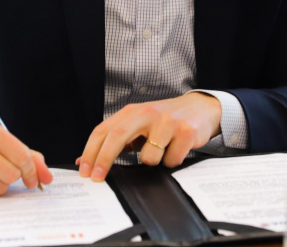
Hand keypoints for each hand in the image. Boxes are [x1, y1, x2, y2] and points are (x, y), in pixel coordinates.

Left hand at [77, 92, 221, 181]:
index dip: (91, 151)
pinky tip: (177, 149)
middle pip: (117, 136)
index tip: (85, 170)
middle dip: (104, 159)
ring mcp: (167, 122)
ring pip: (148, 157)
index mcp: (133, 111)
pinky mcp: (186, 132)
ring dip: (153, 162)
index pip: (104, 130)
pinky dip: (172, 161)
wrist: (201, 108)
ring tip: (163, 151)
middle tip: (97, 179)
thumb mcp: (140, 125)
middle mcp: (148, 113)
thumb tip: (86, 160)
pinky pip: (171, 160)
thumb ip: (116, 141)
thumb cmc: (165, 120)